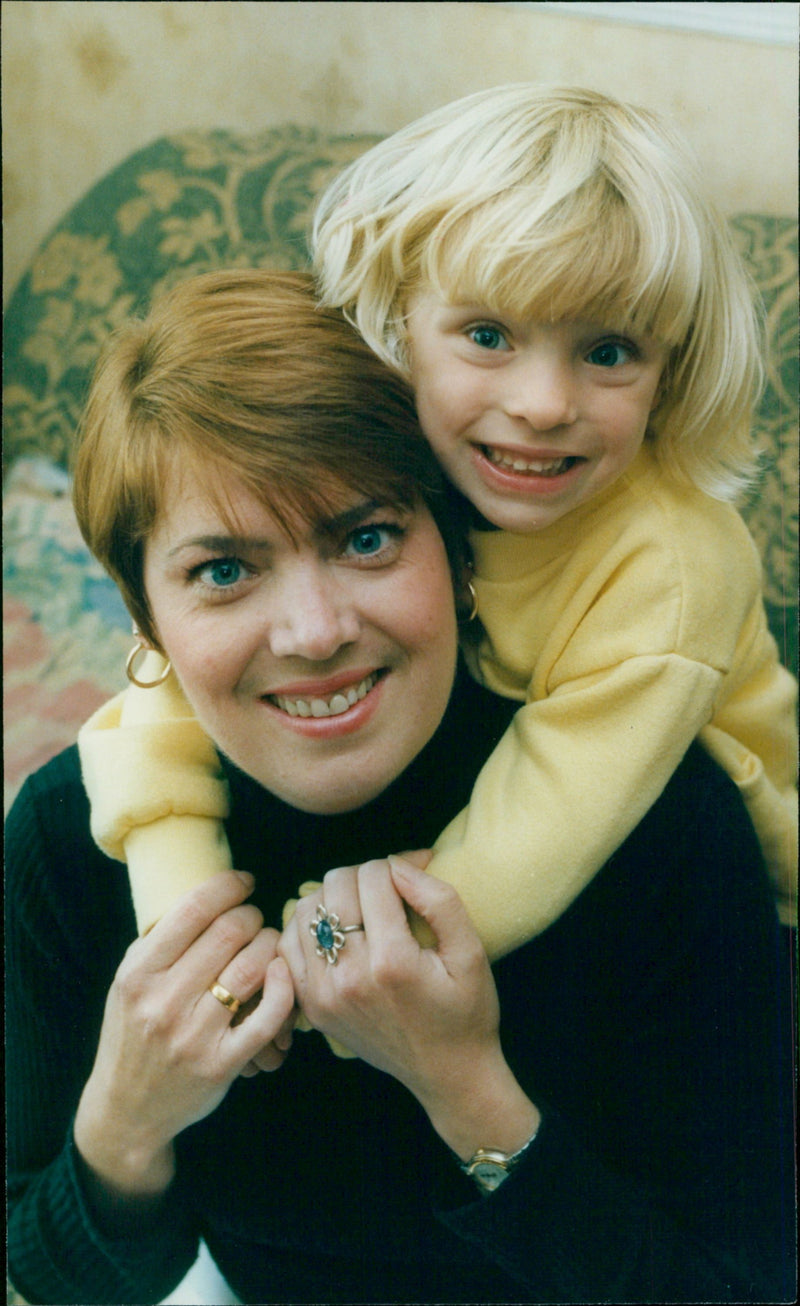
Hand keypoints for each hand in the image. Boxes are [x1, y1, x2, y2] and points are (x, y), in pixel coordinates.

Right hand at [74, 871, 294, 1195]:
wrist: (126, 1110)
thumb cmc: (131, 1035)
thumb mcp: (128, 983)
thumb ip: (161, 942)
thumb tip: (210, 895)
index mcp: (138, 973)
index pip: (193, 909)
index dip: (229, 885)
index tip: (245, 881)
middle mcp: (164, 1001)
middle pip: (230, 932)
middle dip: (252, 916)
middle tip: (254, 920)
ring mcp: (194, 1034)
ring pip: (253, 966)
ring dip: (270, 946)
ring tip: (267, 947)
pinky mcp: (222, 1062)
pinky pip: (268, 1014)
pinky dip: (284, 987)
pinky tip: (282, 974)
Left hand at [280, 856, 537, 1157]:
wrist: (448, 1075)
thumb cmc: (466, 1012)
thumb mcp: (471, 953)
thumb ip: (439, 901)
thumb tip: (400, 864)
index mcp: (392, 962)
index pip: (374, 877)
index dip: (398, 865)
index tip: (415, 875)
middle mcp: (349, 977)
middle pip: (336, 886)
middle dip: (365, 875)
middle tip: (390, 890)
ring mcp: (323, 995)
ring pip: (306, 909)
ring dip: (334, 897)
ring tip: (363, 908)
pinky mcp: (312, 1007)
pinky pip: (289, 945)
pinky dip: (308, 927)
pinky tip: (337, 931)